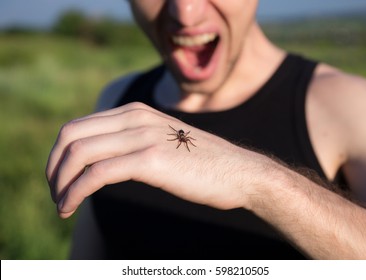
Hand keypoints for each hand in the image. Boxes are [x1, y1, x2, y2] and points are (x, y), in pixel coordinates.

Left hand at [46, 102, 258, 217]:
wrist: (240, 172)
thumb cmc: (202, 163)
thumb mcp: (162, 141)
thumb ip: (135, 141)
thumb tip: (107, 158)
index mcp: (135, 111)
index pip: (78, 126)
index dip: (59, 154)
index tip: (60, 179)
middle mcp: (135, 117)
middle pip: (70, 135)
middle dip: (53, 167)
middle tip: (55, 192)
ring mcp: (143, 136)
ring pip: (78, 153)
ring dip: (60, 182)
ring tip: (61, 205)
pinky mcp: (151, 160)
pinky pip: (97, 174)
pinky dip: (75, 191)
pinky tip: (71, 206)